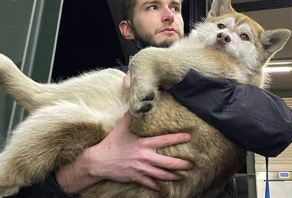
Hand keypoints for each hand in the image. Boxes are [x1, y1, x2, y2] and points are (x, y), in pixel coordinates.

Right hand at [56, 112, 191, 193]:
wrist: (100, 161)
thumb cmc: (112, 142)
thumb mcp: (121, 126)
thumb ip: (131, 116)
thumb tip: (137, 103)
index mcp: (143, 144)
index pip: (164, 140)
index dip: (178, 138)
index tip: (189, 137)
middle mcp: (144, 157)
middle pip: (167, 162)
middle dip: (181, 164)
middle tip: (191, 163)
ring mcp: (141, 169)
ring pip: (161, 175)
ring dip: (173, 176)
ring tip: (183, 176)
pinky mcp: (136, 177)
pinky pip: (150, 184)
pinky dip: (157, 186)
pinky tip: (164, 188)